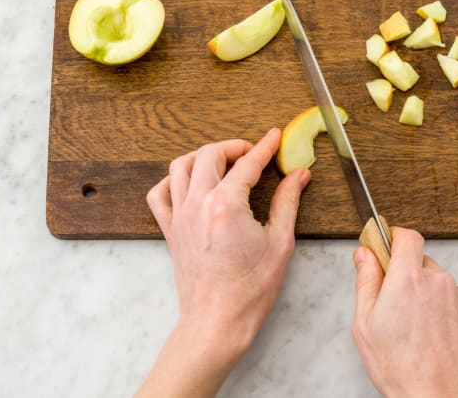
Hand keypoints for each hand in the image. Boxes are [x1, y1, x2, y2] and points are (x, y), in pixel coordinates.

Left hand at [137, 128, 309, 397]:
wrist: (217, 321)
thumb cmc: (250, 289)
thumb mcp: (279, 242)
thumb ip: (287, 202)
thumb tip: (298, 175)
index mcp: (226, 204)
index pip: (247, 163)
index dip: (264, 147)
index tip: (274, 137)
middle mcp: (197, 204)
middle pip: (209, 155)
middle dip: (233, 146)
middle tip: (252, 152)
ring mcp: (179, 216)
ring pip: (180, 166)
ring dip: (202, 156)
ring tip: (223, 162)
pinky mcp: (170, 230)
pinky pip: (159, 193)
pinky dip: (172, 181)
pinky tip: (190, 184)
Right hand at [352, 228, 457, 397]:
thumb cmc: (403, 370)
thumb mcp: (365, 325)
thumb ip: (366, 281)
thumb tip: (364, 255)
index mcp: (409, 279)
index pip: (407, 236)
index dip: (394, 238)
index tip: (385, 247)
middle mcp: (440, 282)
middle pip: (421, 263)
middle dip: (406, 276)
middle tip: (393, 306)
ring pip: (439, 284)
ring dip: (426, 297)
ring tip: (414, 331)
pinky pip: (454, 303)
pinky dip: (443, 314)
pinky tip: (432, 339)